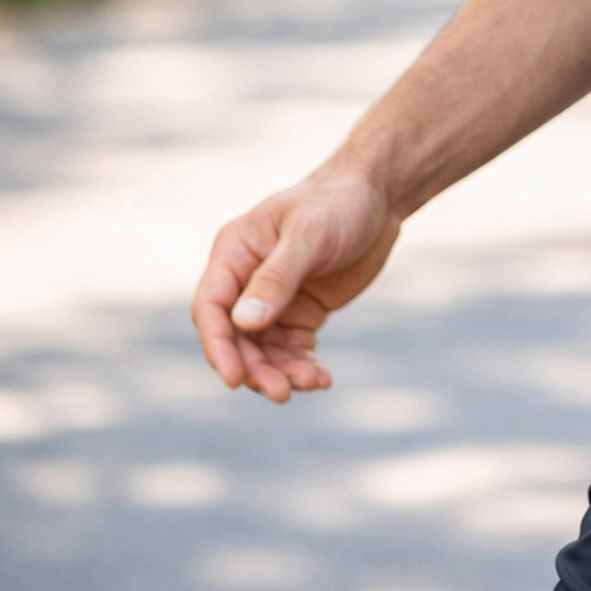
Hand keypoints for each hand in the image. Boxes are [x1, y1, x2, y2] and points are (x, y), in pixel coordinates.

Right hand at [191, 162, 401, 403]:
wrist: (378, 197)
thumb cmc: (337, 203)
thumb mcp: (308, 235)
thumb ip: (276, 277)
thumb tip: (243, 323)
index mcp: (235, 252)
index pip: (211, 307)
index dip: (218, 346)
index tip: (234, 379)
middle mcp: (246, 279)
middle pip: (236, 338)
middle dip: (255, 368)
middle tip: (282, 393)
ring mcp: (274, 299)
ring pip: (263, 351)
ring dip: (281, 372)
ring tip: (312, 382)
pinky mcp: (300, 313)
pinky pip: (292, 350)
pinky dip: (302, 367)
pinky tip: (322, 378)